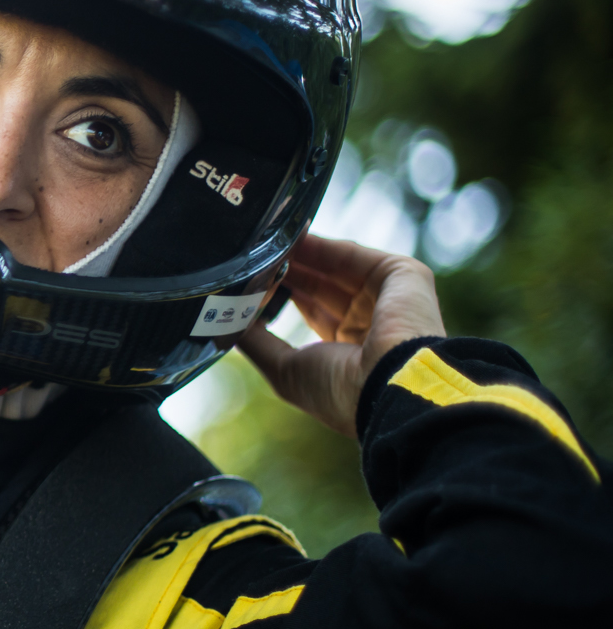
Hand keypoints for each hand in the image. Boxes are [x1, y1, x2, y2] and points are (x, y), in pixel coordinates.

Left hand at [238, 234, 444, 438]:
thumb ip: (256, 342)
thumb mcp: (285, 369)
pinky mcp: (403, 276)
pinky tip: (291, 238)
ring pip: (336, 265)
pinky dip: (321, 246)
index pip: (313, 310)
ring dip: (300, 254)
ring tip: (266, 244)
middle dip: (287, 269)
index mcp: (350, 350)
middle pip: (323, 284)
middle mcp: (372, 322)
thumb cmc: (339, 390)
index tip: (251, 280)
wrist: (390, 385)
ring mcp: (389, 298)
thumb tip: (226, 323)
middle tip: (255, 256)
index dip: (283, 293)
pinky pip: (354, 255)